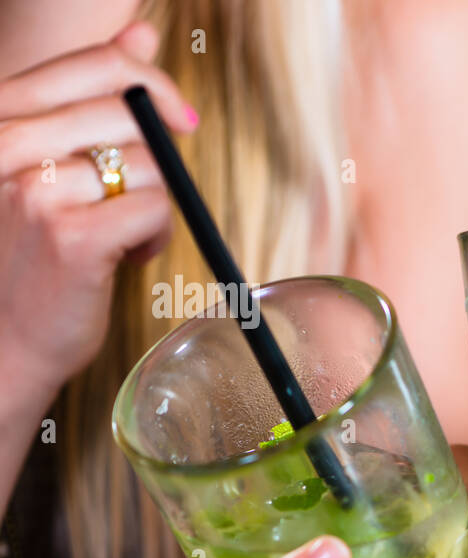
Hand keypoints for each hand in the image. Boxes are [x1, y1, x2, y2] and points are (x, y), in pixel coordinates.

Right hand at [0, 20, 195, 394]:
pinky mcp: (72, 238)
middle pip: (131, 114)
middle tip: (135, 197)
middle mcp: (6, 146)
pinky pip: (157, 210)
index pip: (92, 65)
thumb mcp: (45, 161)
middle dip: (155, 159)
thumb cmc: (28, 251)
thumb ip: (89, 96)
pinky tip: (128, 256)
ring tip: (119, 235)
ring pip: (150, 166)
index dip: (150, 82)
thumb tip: (142, 35)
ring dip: (154, 205)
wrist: (3, 340)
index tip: (178, 114)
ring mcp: (36, 191)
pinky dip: (156, 237)